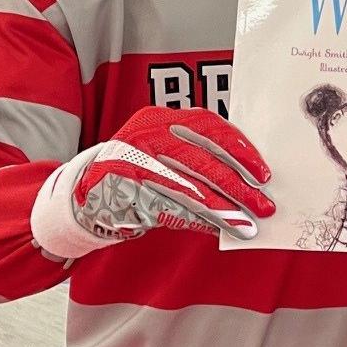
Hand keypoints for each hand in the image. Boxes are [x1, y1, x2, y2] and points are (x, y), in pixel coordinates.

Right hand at [31, 106, 274, 257]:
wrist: (83, 190)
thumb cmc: (137, 166)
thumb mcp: (162, 146)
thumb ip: (196, 150)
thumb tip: (247, 173)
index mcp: (159, 118)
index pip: (209, 127)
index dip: (239, 150)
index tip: (262, 172)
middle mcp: (145, 138)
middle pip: (203, 162)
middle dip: (238, 187)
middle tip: (263, 204)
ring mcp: (132, 167)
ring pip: (189, 190)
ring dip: (222, 210)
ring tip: (246, 224)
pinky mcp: (125, 196)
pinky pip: (170, 210)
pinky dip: (198, 220)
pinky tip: (218, 227)